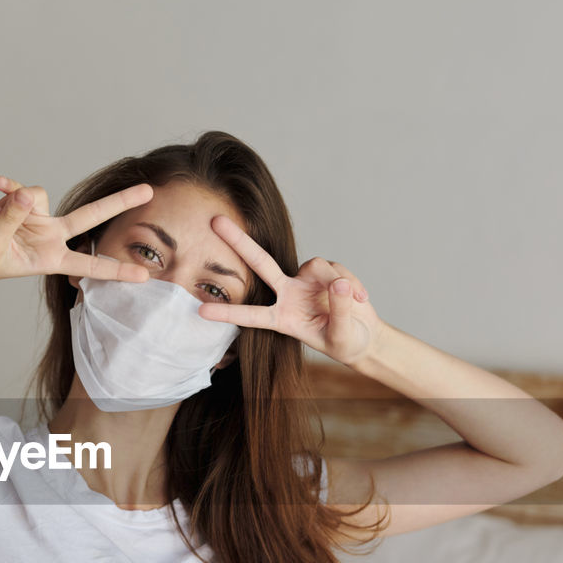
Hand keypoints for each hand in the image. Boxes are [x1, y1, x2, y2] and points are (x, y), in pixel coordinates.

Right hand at [0, 176, 151, 292]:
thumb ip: (13, 218)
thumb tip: (27, 195)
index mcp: (49, 258)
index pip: (90, 263)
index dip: (116, 269)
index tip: (144, 276)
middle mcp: (49, 237)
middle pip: (90, 217)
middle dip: (118, 203)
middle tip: (148, 191)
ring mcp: (35, 221)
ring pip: (42, 195)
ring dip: (19, 199)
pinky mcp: (19, 207)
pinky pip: (20, 188)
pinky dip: (8, 186)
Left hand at [198, 215, 384, 367]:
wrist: (362, 336)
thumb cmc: (345, 342)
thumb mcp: (342, 336)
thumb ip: (341, 312)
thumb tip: (338, 284)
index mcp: (282, 319)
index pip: (251, 315)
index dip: (227, 313)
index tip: (199, 311)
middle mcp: (288, 295)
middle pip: (260, 263)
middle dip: (239, 241)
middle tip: (214, 220)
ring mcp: (305, 281)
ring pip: (317, 266)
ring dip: (339, 283)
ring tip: (357, 302)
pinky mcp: (325, 272)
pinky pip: (337, 269)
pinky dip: (352, 283)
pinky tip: (362, 297)